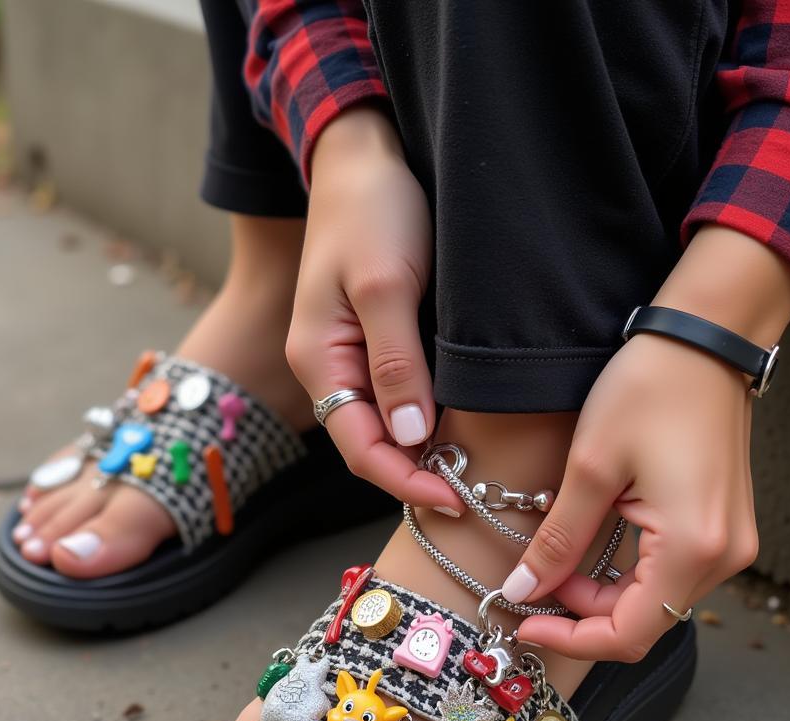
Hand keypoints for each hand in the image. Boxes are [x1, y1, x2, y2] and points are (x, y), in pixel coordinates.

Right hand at [285, 107, 458, 510]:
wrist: (364, 152)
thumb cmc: (373, 209)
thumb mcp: (386, 286)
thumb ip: (396, 364)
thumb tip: (411, 437)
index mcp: (319, 359)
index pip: (358, 448)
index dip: (404, 481)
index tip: (456, 499)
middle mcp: (327, 366)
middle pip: (367, 444)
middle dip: (413, 473)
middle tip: (471, 492)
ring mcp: (347, 353)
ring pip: (380, 424)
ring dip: (418, 450)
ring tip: (465, 467)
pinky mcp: (370, 337)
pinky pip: (392, 395)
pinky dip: (422, 417)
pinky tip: (452, 422)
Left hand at [507, 331, 758, 661]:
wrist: (703, 340)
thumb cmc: (652, 388)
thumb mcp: (590, 468)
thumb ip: (557, 541)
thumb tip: (524, 589)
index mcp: (693, 547)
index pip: (628, 633)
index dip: (572, 640)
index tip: (526, 626)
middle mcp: (721, 556)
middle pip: (642, 623)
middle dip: (580, 617)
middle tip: (530, 590)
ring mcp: (726, 543)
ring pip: (653, 602)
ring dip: (599, 597)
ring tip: (552, 565)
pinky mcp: (719, 528)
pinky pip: (665, 574)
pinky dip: (621, 576)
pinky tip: (585, 553)